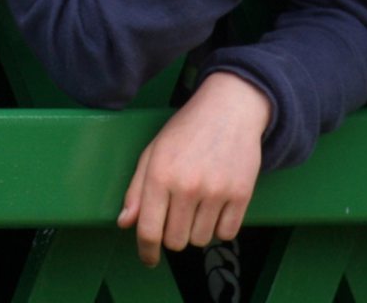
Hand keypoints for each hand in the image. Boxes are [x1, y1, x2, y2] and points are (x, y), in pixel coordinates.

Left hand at [117, 72, 269, 266]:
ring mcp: (216, 191)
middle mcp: (187, 186)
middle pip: (176, 241)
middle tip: (177, 216)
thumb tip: (125, 223)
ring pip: (201, 240)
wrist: (230, 108)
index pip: (148, 230)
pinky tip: (217, 207)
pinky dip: (220, 227)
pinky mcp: (241, 194)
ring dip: (197, 231)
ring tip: (198, 205)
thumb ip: (136, 189)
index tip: (149, 258)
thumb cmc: (186, 130)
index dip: (146, 251)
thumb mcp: (153, 152)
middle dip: (173, 235)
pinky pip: (227, 233)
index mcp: (160, 175)